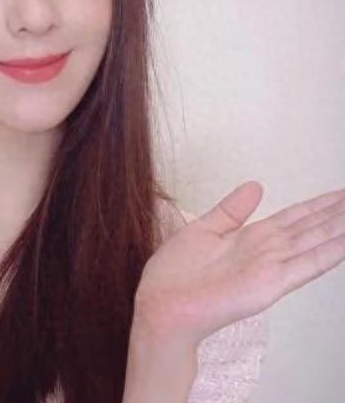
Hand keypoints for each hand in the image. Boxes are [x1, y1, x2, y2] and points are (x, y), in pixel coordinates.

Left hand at [134, 181, 344, 346]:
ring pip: (315, 242)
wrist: (163, 304)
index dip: (317, 206)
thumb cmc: (174, 273)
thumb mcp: (204, 229)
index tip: (339, 194)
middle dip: (337, 214)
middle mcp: (266, 251)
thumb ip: (232, 209)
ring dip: (340, 229)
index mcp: (250, 237)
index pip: (293, 217)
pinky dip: (330, 253)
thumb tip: (256, 186)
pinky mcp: (271, 283)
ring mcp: (271, 267)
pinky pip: (307, 265)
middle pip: (311, 227)